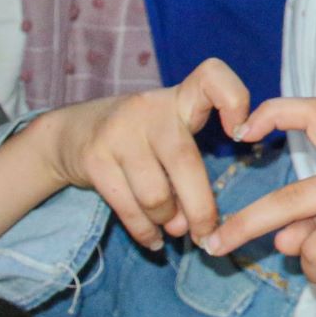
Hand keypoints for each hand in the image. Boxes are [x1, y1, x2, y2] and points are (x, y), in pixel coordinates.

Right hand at [39, 58, 252, 249]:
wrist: (71, 132)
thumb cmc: (140, 136)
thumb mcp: (170, 128)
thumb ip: (192, 161)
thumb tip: (205, 221)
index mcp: (178, 98)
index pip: (212, 76)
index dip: (234, 101)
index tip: (243, 136)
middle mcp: (150, 109)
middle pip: (185, 162)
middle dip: (200, 208)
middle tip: (208, 233)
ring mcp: (119, 132)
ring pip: (155, 193)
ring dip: (169, 221)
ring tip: (174, 229)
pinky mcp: (94, 159)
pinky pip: (128, 207)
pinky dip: (144, 231)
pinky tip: (154, 240)